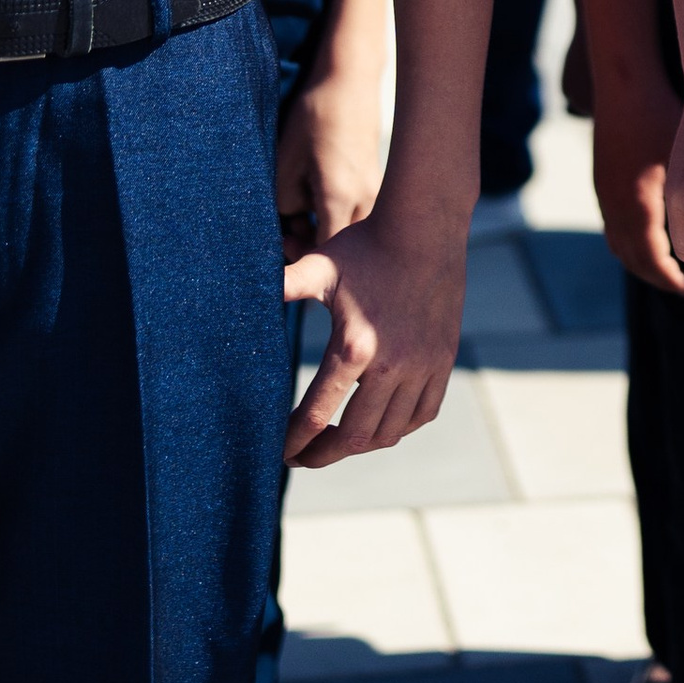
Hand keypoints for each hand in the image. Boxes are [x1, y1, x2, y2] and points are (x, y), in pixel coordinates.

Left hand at [275, 65, 387, 256]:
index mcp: (340, 198)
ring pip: (348, 230)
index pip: (323, 255)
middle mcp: (366, 200)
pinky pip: (355, 211)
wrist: (350, 78)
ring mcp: (376, 190)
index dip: (299, 259)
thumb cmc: (316, 114)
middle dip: (309, 245)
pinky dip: (335, 212)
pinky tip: (316, 193)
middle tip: (283, 231)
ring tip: (297, 209)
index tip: (278, 248)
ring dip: (322, 228)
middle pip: (338, 246)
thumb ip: (282, 203)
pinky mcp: (376, 181)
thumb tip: (285, 224)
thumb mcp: (285, 160)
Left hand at [282, 199, 466, 464]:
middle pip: (354, 437)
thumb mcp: (319, 267)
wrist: (426, 226)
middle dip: (324, 454)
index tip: (282, 454)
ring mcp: (423, 366)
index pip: (317, 416)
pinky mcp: (443, 360)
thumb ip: (283, 286)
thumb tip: (240, 287)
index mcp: (355, 348)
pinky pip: (423, 412)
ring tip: (340, 440)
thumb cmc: (366, 245)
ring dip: (362, 445)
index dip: (295, 442)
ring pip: (391, 432)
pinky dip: (400, 427)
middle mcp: (392, 366)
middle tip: (305, 456)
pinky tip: (381, 422)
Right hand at [592, 70, 683, 296]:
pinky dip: (631, 237)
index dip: (673, 279)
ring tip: (669, 265)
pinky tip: (652, 231)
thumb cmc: (669, 110)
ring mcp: (605, 193)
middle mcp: (618, 206)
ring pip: (620, 242)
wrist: (626, 77)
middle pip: (635, 258)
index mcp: (642, 207)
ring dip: (643, 259)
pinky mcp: (602, 179)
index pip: (655, 262)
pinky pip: (614, 223)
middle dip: (658, 276)